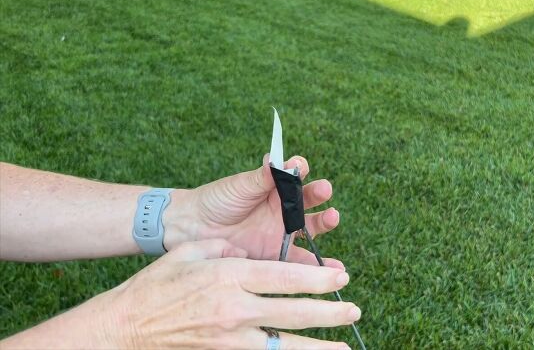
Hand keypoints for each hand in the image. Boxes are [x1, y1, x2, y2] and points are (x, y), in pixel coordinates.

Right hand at [108, 239, 358, 348]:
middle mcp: (234, 309)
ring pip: (284, 345)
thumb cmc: (154, 286)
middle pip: (292, 312)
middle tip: (353, 311)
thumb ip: (224, 248)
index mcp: (228, 276)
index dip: (316, 279)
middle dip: (328, 312)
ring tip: (344, 348)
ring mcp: (229, 338)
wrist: (124, 327)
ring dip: (317, 347)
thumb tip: (246, 251)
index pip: (283, 277)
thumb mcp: (189, 252)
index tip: (340, 279)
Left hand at [164, 155, 343, 267]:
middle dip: (318, 193)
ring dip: (325, 222)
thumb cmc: (216, 200)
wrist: (193, 229)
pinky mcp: (277, 256)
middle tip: (324, 189)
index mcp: (275, 188)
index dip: (300, 170)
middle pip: (309, 200)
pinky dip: (317, 266)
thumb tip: (279, 160)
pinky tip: (332, 266)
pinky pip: (300, 262)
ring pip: (310, 228)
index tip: (300, 166)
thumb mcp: (239, 186)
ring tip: (333, 217)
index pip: (295, 176)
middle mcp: (283, 210)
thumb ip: (261, 177)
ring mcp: (282, 233)